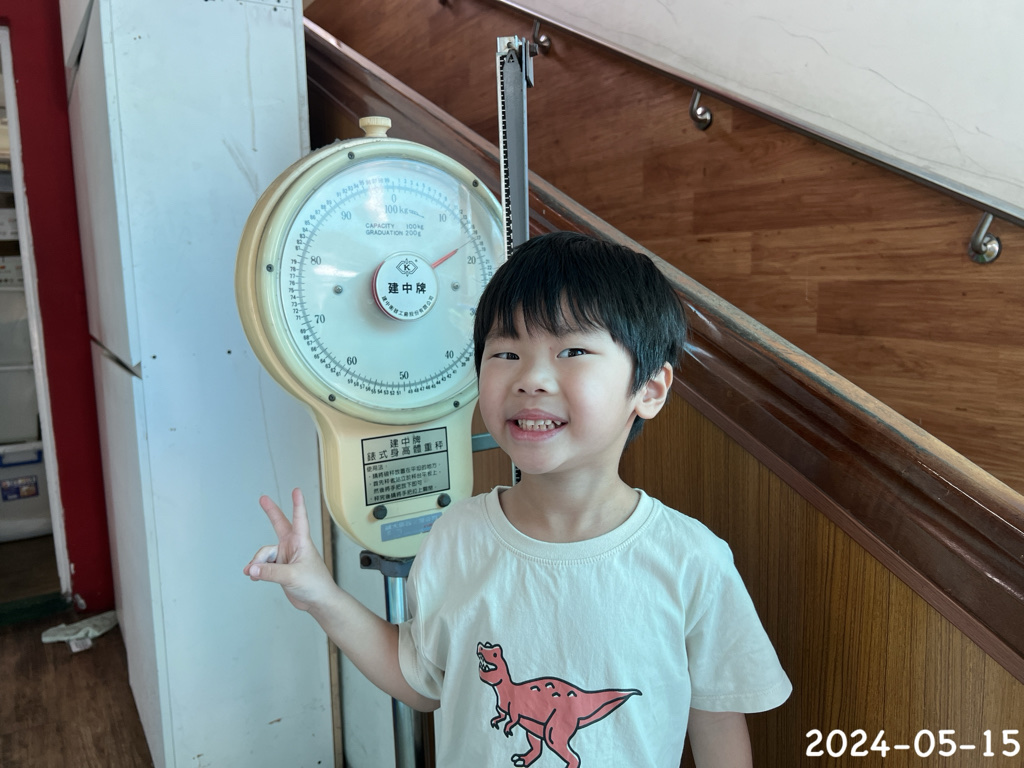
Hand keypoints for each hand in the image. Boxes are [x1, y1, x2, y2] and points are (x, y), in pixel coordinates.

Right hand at [243, 488, 335, 611]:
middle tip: (263, 498)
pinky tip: (253, 576)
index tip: (296, 490)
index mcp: (301, 542)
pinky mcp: (280, 568)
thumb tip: (252, 569)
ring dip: (257, 563)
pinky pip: (264, 565)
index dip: (297, 504)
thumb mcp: (292, 576)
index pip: (299, 519)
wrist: (318, 601)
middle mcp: (293, 546)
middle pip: (279, 525)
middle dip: (271, 512)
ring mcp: (286, 557)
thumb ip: (271, 572)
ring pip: (265, 554)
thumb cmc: (315, 585)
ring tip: (252, 573)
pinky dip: (257, 570)